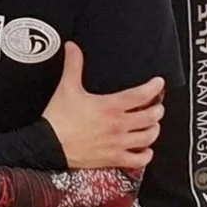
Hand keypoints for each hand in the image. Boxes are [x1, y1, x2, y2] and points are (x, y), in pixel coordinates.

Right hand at [41, 41, 163, 171]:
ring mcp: (118, 143)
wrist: (47, 146)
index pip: (142, 95)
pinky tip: (144, 149)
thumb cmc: (58, 119)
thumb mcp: (66, 88)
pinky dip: (146, 154)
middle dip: (157, 109)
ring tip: (151, 124)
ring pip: (149, 137)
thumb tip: (72, 47)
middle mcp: (118, 125)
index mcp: (110, 106)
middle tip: (155, 105)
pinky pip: (140, 160)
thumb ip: (73, 65)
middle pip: (152, 116)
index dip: (155, 87)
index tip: (158, 83)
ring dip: (153, 129)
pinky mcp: (113, 158)